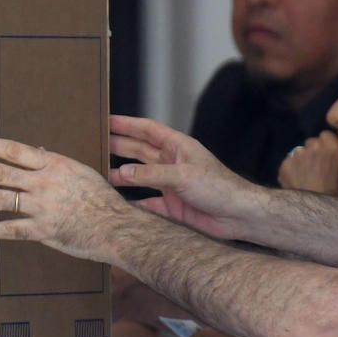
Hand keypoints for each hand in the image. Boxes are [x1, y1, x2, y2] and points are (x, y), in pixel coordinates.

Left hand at [0, 134, 129, 262]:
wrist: (114, 225)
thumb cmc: (99, 197)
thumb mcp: (78, 171)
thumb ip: (53, 163)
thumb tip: (36, 151)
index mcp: (52, 165)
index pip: (13, 151)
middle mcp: (43, 183)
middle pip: (0, 172)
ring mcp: (41, 207)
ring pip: (1, 199)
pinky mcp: (42, 231)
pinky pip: (10, 229)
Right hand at [106, 115, 260, 240]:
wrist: (240, 216)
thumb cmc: (220, 188)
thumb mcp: (182, 175)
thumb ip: (150, 174)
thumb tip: (121, 172)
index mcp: (178, 147)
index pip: (148, 130)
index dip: (127, 124)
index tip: (107, 121)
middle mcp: (173, 163)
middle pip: (141, 150)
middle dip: (120, 146)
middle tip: (97, 143)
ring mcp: (172, 184)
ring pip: (141, 176)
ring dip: (123, 175)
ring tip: (102, 173)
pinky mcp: (173, 206)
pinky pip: (148, 203)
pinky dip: (134, 203)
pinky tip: (120, 204)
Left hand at [278, 131, 337, 195]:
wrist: (313, 211)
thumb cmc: (333, 195)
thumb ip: (334, 158)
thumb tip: (330, 152)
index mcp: (333, 149)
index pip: (326, 134)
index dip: (325, 143)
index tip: (325, 153)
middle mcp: (315, 147)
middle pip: (312, 141)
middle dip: (313, 150)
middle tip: (315, 165)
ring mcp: (298, 154)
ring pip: (299, 151)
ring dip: (302, 160)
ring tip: (304, 175)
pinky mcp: (285, 163)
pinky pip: (288, 162)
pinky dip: (291, 169)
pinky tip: (295, 180)